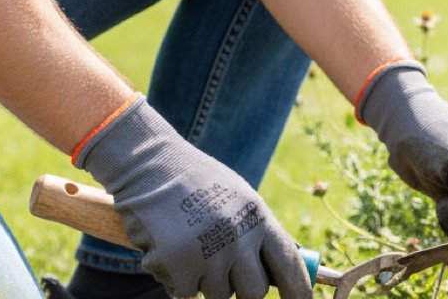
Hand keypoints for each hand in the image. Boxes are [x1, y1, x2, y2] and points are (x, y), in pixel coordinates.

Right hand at [77, 96, 310, 298]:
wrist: (148, 162)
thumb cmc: (194, 181)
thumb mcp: (236, 197)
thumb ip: (258, 233)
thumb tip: (285, 274)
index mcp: (256, 215)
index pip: (290, 266)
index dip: (299, 293)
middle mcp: (236, 234)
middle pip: (255, 292)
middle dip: (240, 287)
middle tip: (221, 265)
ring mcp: (208, 252)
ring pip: (217, 296)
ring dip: (203, 279)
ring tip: (189, 242)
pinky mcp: (178, 267)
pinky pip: (184, 293)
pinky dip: (176, 278)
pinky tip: (168, 246)